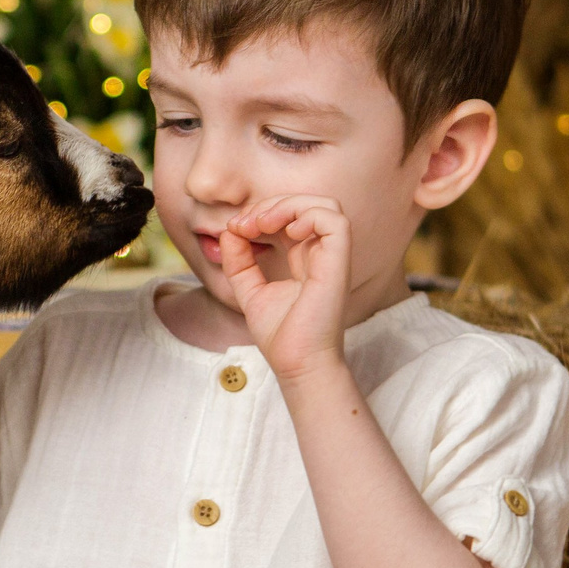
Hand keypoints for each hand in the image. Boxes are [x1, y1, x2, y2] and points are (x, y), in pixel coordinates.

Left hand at [217, 195, 350, 381]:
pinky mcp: (339, 263)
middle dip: (271, 204)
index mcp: (303, 258)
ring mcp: (332, 257)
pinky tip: (287, 232)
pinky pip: (335, 221)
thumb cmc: (280, 335)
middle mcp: (320, 254)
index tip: (234, 229)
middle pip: (306, 204)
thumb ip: (238, 261)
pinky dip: (308, 216)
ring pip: (325, 205)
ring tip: (263, 222)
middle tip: (243, 224)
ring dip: (290, 205)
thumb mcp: (248, 290)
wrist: (296, 363)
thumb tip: (229, 231)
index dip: (261, 212)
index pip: (289, 217)